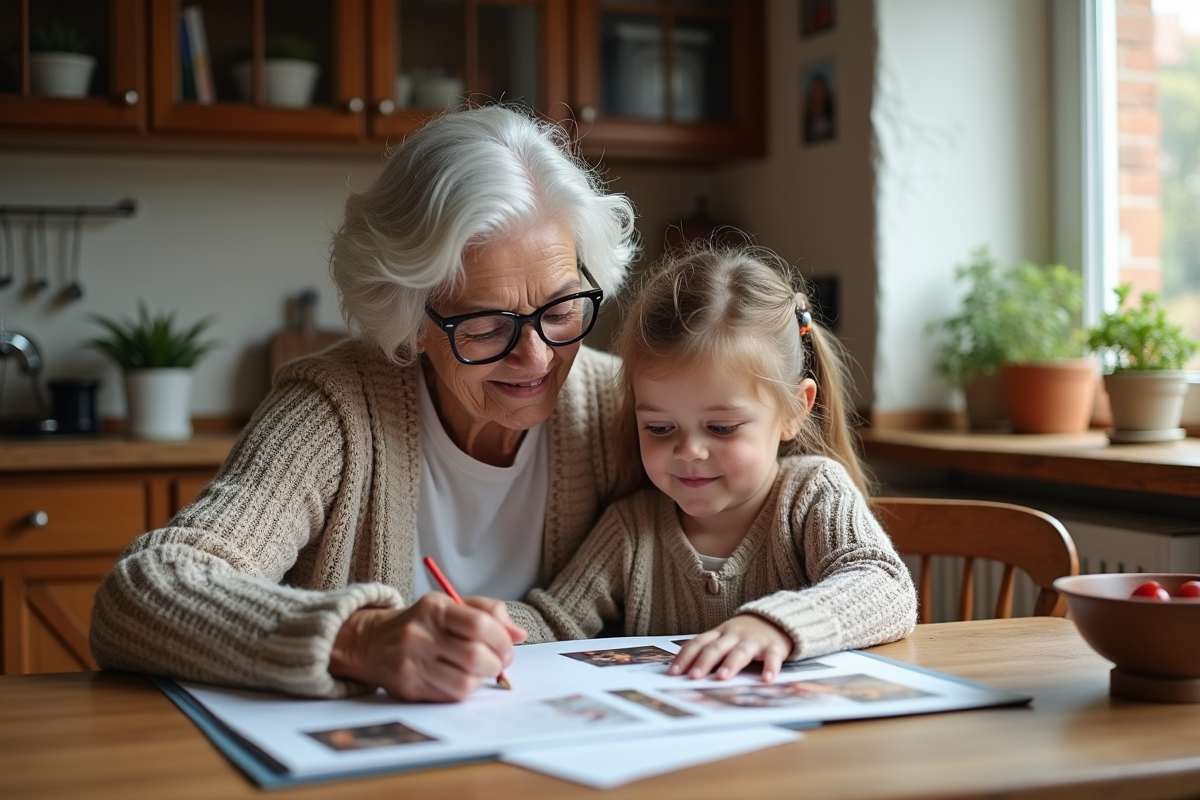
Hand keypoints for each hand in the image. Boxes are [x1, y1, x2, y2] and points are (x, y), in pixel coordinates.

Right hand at [330, 593, 526, 700]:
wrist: (372, 642)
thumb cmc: (421, 623)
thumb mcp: (450, 605)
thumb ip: (488, 613)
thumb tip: (519, 635)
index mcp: (435, 608)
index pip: (480, 624)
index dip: (502, 639)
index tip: (508, 644)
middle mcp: (421, 634)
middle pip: (475, 656)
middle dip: (498, 663)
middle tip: (499, 662)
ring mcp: (413, 662)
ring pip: (465, 682)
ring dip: (482, 680)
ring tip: (481, 671)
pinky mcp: (410, 686)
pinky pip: (450, 696)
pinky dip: (465, 690)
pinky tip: (462, 679)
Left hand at [668, 615, 792, 681]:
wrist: (777, 619)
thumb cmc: (745, 635)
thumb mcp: (725, 639)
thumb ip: (710, 652)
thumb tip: (687, 674)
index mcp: (719, 633)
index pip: (698, 643)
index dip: (685, 657)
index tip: (673, 672)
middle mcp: (734, 635)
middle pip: (716, 647)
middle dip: (704, 662)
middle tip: (693, 677)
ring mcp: (754, 640)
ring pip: (740, 651)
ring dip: (731, 664)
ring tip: (722, 677)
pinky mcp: (774, 646)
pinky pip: (772, 657)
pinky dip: (770, 667)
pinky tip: (766, 680)